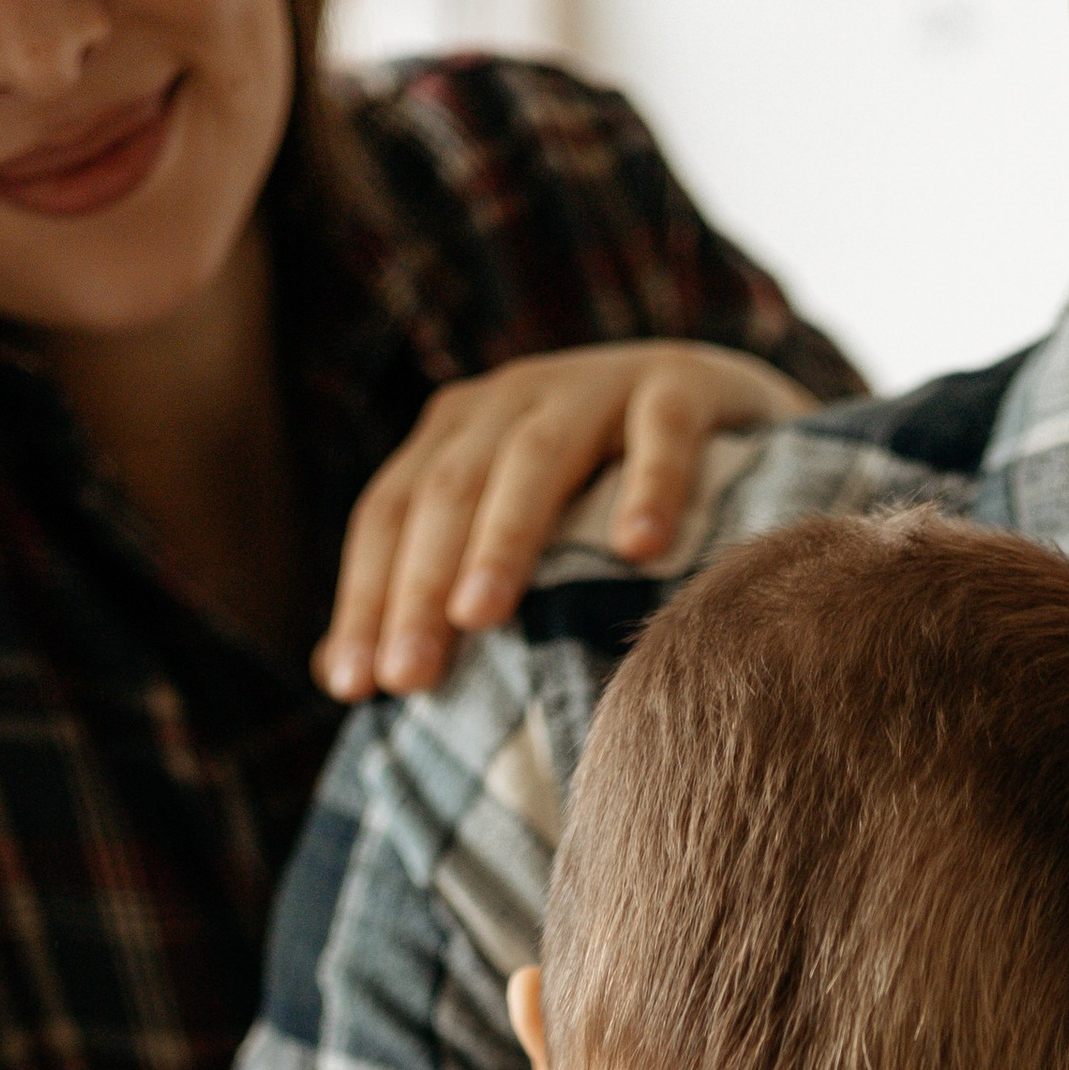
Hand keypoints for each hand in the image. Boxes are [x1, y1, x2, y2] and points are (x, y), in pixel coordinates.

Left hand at [314, 340, 816, 698]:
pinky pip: (662, 430)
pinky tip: (638, 550)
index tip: (356, 687)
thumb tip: (338, 676)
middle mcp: (513, 398)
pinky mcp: (683, 383)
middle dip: (420, 585)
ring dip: (503, 537)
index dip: (366, 596)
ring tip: (483, 617)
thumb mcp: (515, 531)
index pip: (390, 513)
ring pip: (534, 458)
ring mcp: (597, 383)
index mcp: (457, 433)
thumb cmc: (607, 494)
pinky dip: (651, 485)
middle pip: (448, 491)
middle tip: (409, 675)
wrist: (730, 409)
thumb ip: (439, 588)